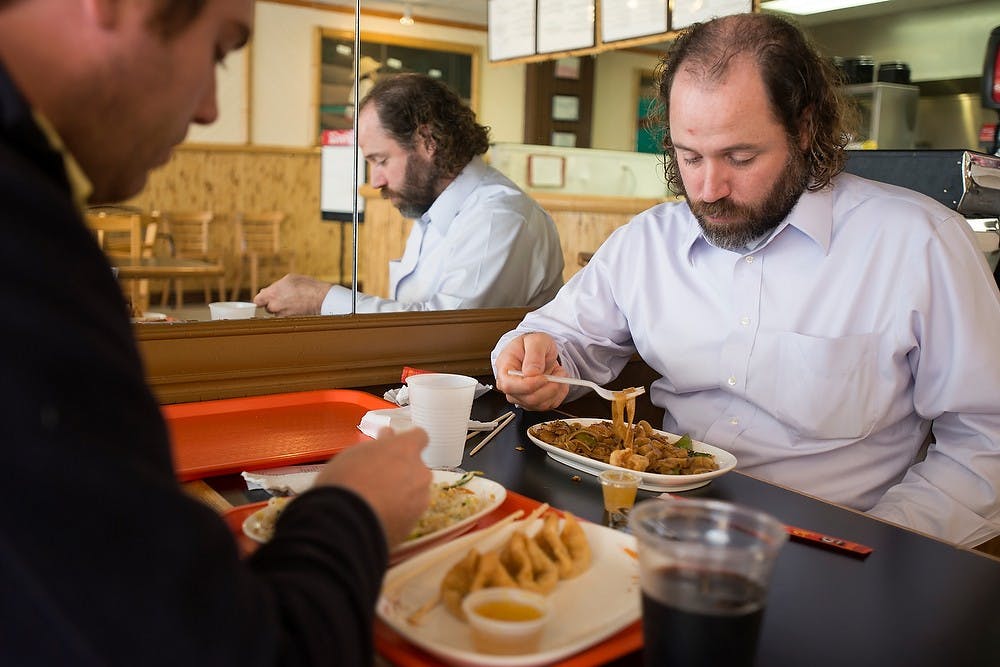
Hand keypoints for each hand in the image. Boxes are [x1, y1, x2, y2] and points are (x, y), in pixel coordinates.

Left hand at [254, 274, 331, 316]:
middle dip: (272, 303)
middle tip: (282, 297)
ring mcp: (282, 314)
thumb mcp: (289, 279)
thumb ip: (275, 286)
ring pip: (275, 313)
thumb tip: (266, 290)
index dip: (261, 298)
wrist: (321, 298)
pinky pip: (284, 316)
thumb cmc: (307, 286)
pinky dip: (288, 312)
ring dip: (280, 308)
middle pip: (266, 307)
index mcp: (272, 294)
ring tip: (291, 301)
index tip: (265, 297)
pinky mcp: (289, 320)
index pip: (257, 300)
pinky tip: (295, 306)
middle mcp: (274, 306)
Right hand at [313, 427, 431, 547]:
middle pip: (416, 468)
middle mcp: (420, 472)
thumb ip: (378, 445)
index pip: (419, 437)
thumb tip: (387, 437)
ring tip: (375, 501)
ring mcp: (420, 500)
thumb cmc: (345, 483)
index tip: (398, 446)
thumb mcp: (355, 453)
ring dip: (402, 494)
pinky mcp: (414, 524)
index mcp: (406, 449)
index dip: (408, 442)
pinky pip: (408, 514)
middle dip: (402, 471)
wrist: (344, 524)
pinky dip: (397, 514)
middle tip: (379, 477)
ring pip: (415, 492)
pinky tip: (377, 516)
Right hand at [494, 333, 568, 410]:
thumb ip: (533, 354)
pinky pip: (549, 405)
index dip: (528, 385)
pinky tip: (559, 382)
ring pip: (540, 405)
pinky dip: (559, 394)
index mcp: (505, 369)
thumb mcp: (535, 340)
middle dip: (548, 388)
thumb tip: (530, 372)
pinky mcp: (533, 403)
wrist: (538, 350)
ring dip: (555, 389)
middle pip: (527, 399)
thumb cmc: (531, 344)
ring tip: (559, 373)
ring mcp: (521, 397)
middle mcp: (511, 387)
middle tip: (560, 373)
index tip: (544, 377)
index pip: (510, 386)